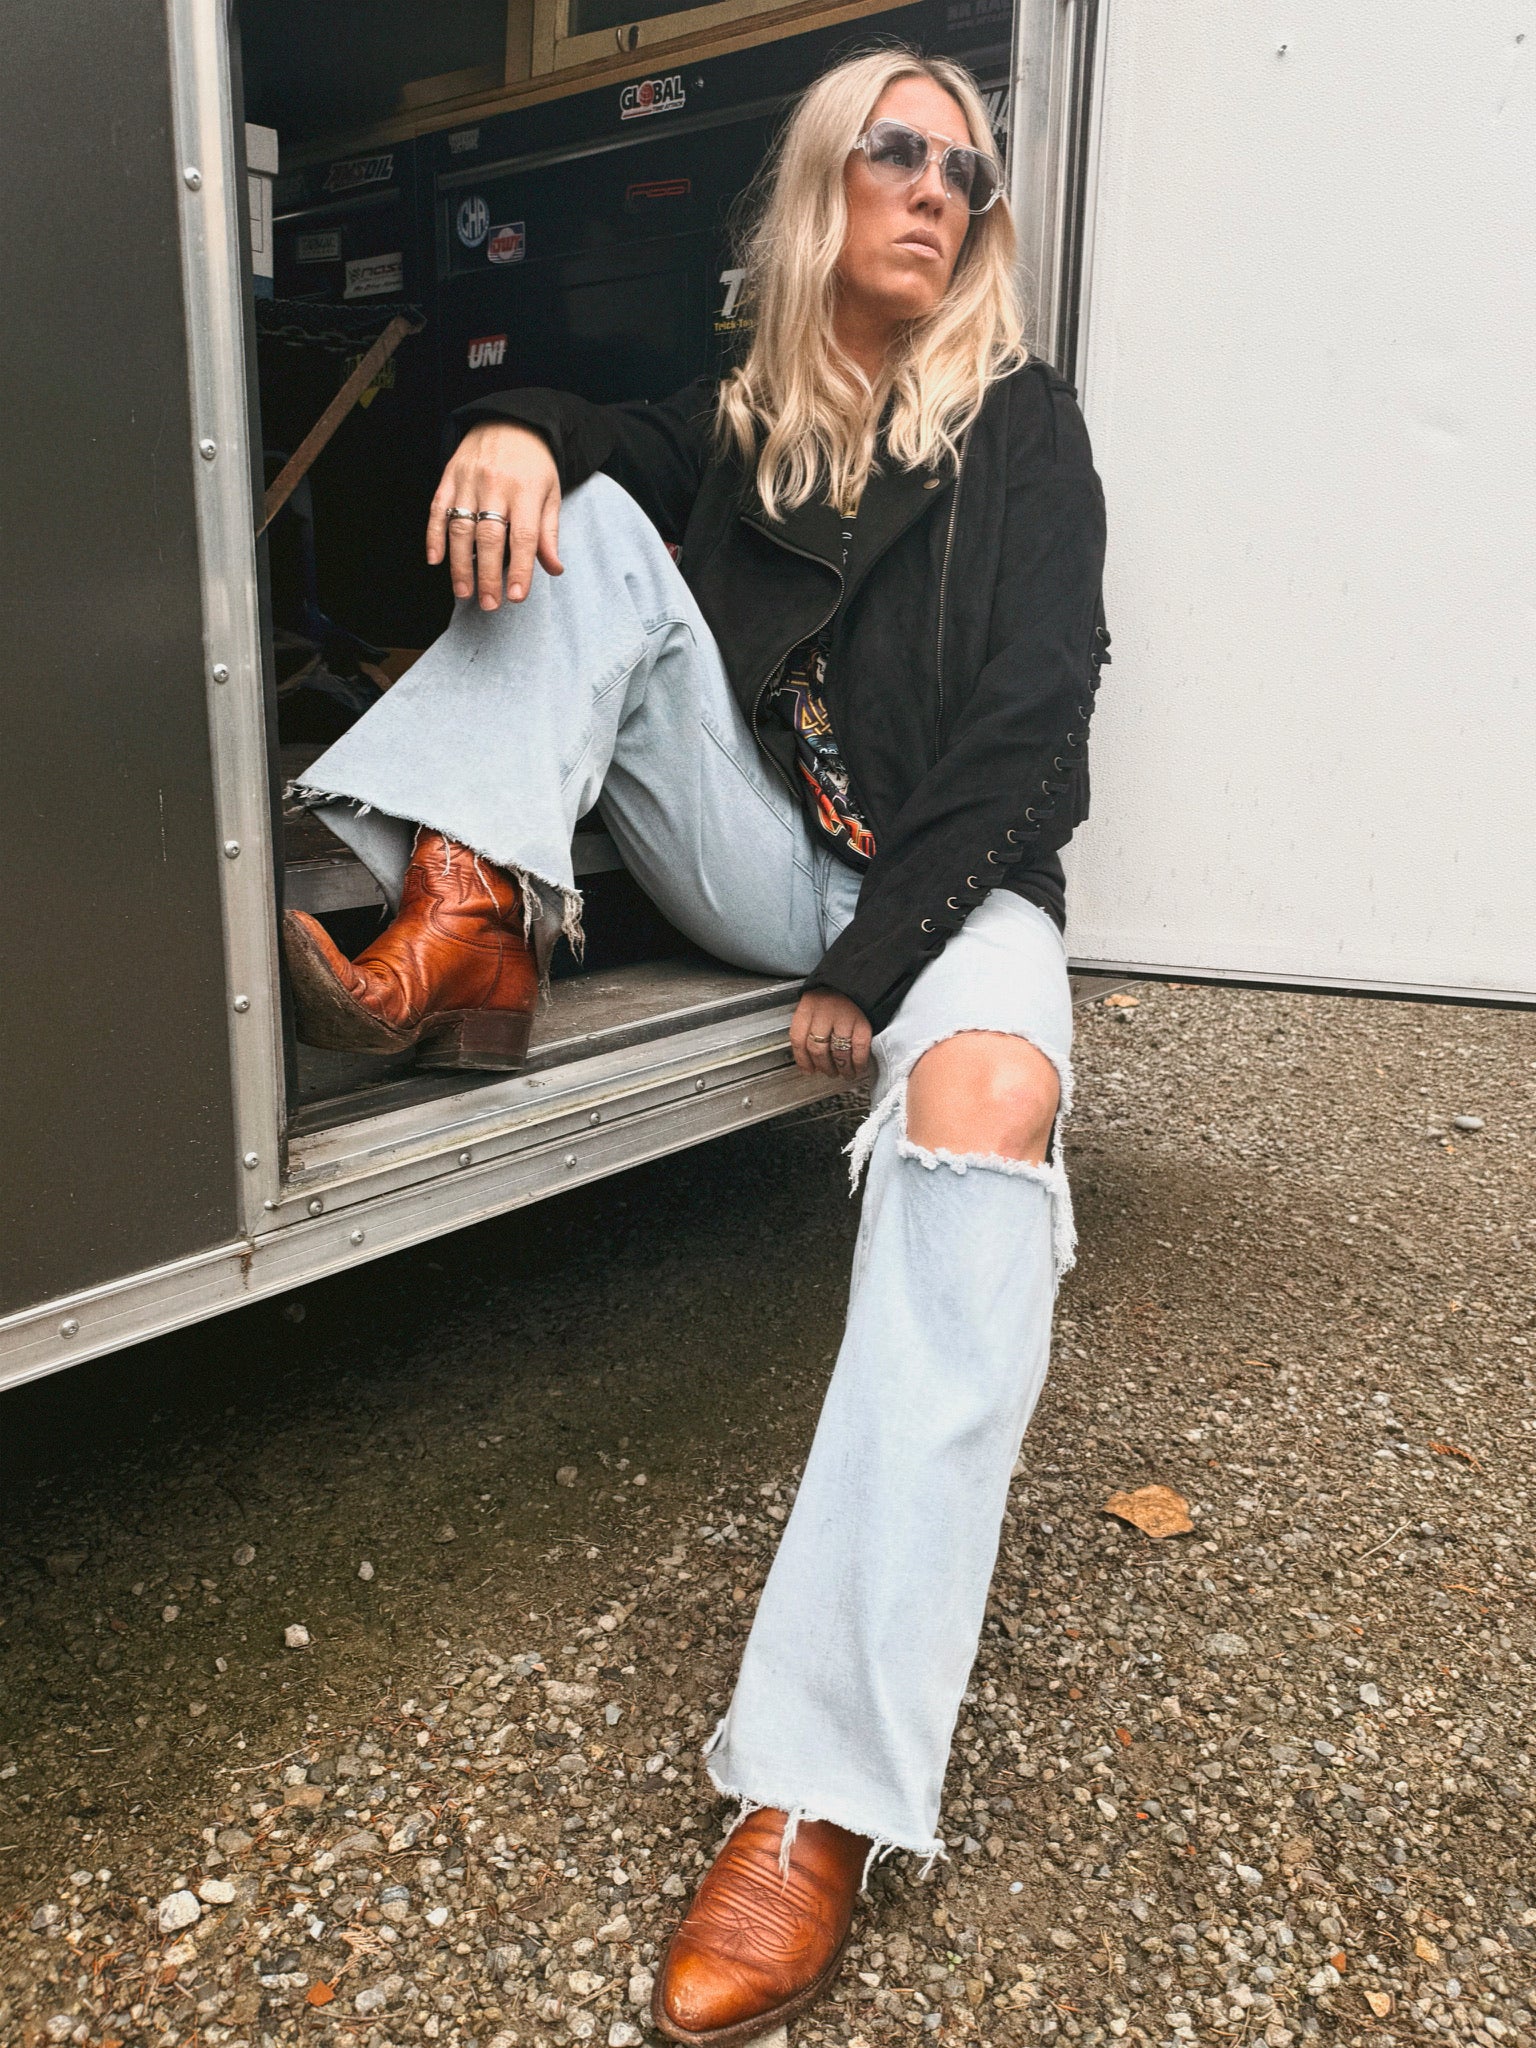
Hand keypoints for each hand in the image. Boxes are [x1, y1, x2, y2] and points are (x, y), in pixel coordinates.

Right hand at [427, 421, 563, 609]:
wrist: (509, 419)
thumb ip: (549, 532)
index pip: (523, 537)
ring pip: (460, 527)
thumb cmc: (534, 464)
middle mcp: (496, 485)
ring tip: (463, 592)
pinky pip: (438, 509)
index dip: (520, 569)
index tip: (516, 597)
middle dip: (487, 574)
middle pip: (489, 537)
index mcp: (526, 491)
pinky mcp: (449, 476)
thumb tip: (554, 569)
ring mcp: (469, 480)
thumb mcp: (551, 493)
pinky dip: (434, 536)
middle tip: (488, 603)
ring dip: (460, 564)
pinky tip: (435, 560)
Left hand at [790, 990, 872, 1080]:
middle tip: (829, 1072)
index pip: (798, 1039)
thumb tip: (808, 1052)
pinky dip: (858, 1062)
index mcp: (808, 1006)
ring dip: (842, 1068)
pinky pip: (858, 1049)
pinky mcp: (864, 1022)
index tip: (808, 1070)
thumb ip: (809, 1021)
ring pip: (838, 1053)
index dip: (802, 1060)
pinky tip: (858, 1067)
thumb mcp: (816, 998)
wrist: (864, 971)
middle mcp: (824, 1012)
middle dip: (824, 1066)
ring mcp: (844, 1017)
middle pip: (817, 1049)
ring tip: (844, 1073)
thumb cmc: (838, 987)